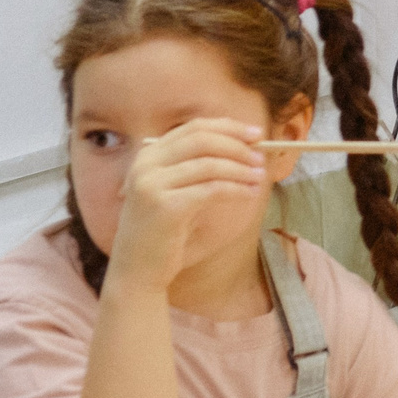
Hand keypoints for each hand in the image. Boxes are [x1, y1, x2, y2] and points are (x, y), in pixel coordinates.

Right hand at [103, 120, 271, 292]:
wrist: (137, 270)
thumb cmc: (162, 229)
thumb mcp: (176, 189)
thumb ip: (198, 165)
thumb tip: (245, 145)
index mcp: (148, 156)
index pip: (193, 127)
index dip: (229, 127)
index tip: (255, 134)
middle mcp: (145, 165)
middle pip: (203, 140)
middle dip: (238, 145)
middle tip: (260, 157)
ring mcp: (152, 184)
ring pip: (210, 164)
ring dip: (241, 169)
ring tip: (259, 177)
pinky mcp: (165, 206)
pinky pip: (212, 189)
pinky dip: (236, 188)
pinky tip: (249, 194)